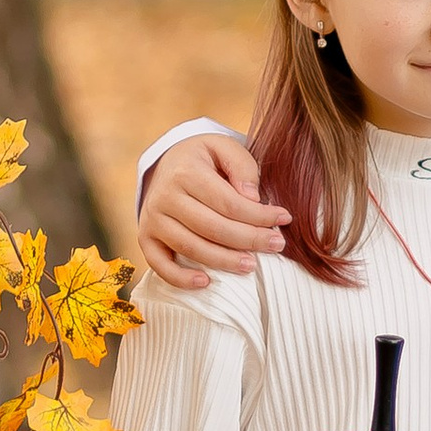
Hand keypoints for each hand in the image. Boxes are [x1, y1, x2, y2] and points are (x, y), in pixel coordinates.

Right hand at [136, 135, 290, 286]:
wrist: (168, 163)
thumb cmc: (204, 159)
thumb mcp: (224, 148)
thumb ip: (243, 167)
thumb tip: (252, 198)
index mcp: (185, 172)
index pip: (229, 203)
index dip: (259, 216)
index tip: (284, 219)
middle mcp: (164, 197)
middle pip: (212, 228)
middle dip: (249, 239)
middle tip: (276, 245)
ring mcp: (152, 219)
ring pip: (191, 248)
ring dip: (224, 261)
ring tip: (251, 265)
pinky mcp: (146, 237)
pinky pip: (160, 264)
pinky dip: (180, 278)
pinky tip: (206, 282)